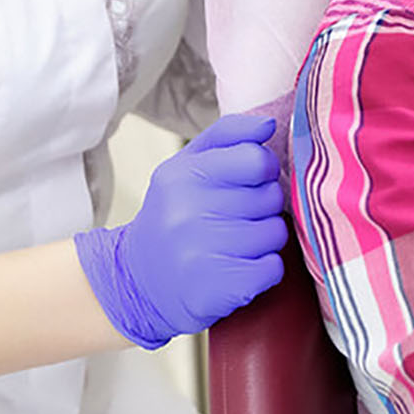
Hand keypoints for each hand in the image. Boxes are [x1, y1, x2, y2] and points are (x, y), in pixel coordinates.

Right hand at [73, 112, 286, 347]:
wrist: (137, 283)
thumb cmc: (173, 216)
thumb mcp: (185, 166)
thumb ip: (227, 136)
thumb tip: (268, 124)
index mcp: (183, 175)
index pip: (257, 159)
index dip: (264, 169)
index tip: (250, 181)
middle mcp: (188, 212)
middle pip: (271, 197)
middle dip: (263, 207)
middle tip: (235, 218)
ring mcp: (201, 252)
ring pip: (276, 232)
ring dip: (265, 240)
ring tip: (234, 244)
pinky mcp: (217, 289)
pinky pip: (273, 268)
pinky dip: (264, 270)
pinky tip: (238, 268)